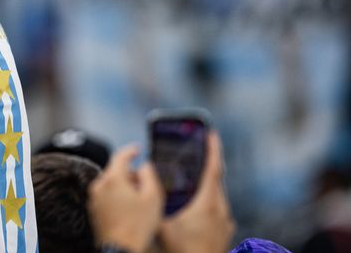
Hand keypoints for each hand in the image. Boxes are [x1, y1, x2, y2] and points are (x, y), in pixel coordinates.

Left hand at [88, 145, 164, 252]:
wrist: (121, 248)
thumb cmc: (138, 225)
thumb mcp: (153, 197)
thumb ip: (149, 175)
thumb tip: (144, 166)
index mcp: (112, 179)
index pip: (120, 156)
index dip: (130, 150)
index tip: (137, 149)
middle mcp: (99, 185)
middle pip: (115, 171)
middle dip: (130, 174)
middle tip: (145, 185)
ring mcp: (94, 198)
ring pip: (110, 184)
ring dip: (123, 186)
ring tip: (139, 201)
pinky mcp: (93, 209)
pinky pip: (105, 195)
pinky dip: (116, 196)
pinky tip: (128, 209)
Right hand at [159, 132, 233, 252]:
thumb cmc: (183, 250)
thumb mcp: (162, 223)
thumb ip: (156, 201)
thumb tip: (148, 183)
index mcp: (207, 203)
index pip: (213, 169)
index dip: (213, 149)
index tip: (212, 133)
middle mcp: (221, 210)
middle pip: (216, 180)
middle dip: (208, 164)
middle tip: (199, 151)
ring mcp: (225, 222)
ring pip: (217, 195)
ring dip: (206, 184)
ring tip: (193, 178)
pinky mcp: (225, 232)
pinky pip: (217, 208)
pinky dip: (208, 200)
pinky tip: (195, 206)